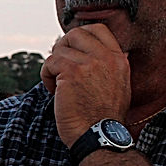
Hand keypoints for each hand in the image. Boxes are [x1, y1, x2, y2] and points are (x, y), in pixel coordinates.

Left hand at [39, 25, 130, 146]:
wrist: (98, 137)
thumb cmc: (102, 117)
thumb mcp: (118, 86)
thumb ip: (109, 66)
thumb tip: (94, 49)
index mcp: (118, 59)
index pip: (99, 29)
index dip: (80, 36)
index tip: (72, 52)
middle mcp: (106, 58)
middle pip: (76, 33)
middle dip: (62, 47)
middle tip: (60, 67)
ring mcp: (89, 63)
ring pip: (59, 49)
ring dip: (53, 67)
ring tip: (58, 85)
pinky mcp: (71, 72)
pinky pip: (50, 62)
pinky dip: (46, 76)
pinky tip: (53, 91)